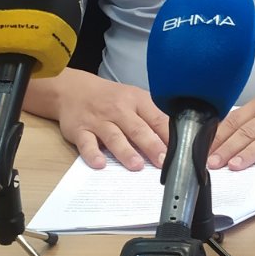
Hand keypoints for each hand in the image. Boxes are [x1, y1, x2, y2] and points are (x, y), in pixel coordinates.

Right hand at [38, 69, 170, 170]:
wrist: (74, 90)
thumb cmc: (111, 98)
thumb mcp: (134, 99)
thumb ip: (152, 116)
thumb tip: (174, 139)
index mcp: (137, 101)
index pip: (157, 118)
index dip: (169, 135)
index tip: (181, 151)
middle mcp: (118, 110)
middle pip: (137, 129)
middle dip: (151, 145)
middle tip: (162, 162)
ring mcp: (98, 121)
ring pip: (114, 137)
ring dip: (126, 152)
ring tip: (137, 166)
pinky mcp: (79, 130)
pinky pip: (86, 143)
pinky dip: (93, 154)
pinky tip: (100, 164)